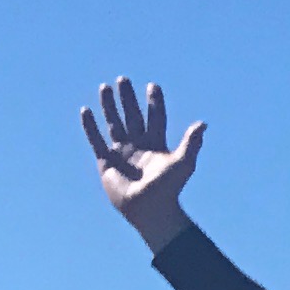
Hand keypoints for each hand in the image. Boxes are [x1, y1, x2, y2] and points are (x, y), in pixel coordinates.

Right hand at [81, 77, 202, 251]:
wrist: (149, 210)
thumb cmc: (169, 189)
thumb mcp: (182, 163)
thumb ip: (191, 142)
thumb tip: (203, 123)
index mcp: (157, 145)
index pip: (156, 118)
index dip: (154, 103)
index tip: (153, 86)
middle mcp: (139, 146)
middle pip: (133, 116)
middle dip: (128, 99)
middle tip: (123, 79)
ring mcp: (122, 153)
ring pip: (114, 123)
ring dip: (109, 106)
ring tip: (104, 87)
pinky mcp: (106, 162)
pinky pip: (96, 140)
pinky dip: (90, 126)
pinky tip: (85, 110)